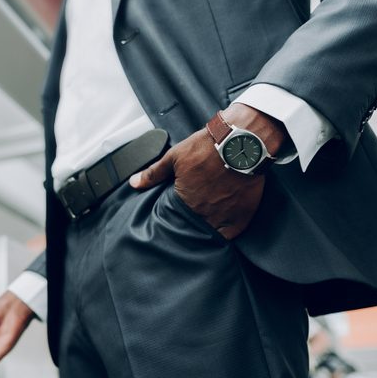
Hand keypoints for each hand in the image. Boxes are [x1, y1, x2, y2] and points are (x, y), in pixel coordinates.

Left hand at [128, 104, 287, 238]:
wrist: (241, 142)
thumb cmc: (207, 147)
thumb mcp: (175, 156)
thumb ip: (154, 173)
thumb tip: (134, 183)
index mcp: (185, 201)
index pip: (175, 219)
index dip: (176, 218)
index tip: (176, 217)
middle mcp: (203, 213)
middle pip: (193, 228)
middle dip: (189, 226)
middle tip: (189, 224)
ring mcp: (223, 216)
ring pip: (210, 234)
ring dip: (205, 232)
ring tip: (202, 230)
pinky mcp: (242, 215)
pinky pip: (230, 235)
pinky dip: (224, 235)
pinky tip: (219, 234)